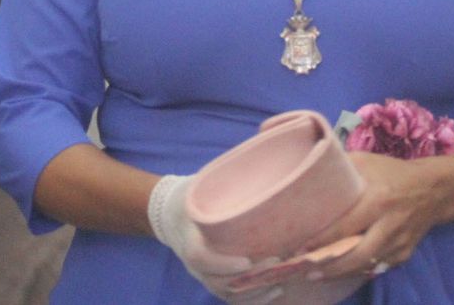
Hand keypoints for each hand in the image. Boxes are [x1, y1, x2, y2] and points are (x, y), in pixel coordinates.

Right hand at [147, 175, 281, 302]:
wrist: (172, 215)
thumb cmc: (192, 196)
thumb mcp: (201, 184)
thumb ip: (225, 182)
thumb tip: (261, 162)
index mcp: (188, 236)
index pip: (200, 257)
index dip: (222, 264)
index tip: (247, 261)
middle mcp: (193, 262)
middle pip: (217, 281)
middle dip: (249, 277)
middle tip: (278, 262)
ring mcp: (202, 274)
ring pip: (226, 292)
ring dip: (254, 291)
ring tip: (281, 280)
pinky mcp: (211, 279)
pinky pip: (230, 296)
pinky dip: (251, 299)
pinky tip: (274, 290)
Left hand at [265, 152, 453, 284]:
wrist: (435, 188)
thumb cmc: (394, 172)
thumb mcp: (368, 162)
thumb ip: (342, 168)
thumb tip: (310, 171)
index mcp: (378, 200)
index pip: (346, 225)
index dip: (322, 240)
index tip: (300, 247)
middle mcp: (389, 224)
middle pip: (357, 254)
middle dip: (331, 266)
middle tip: (307, 272)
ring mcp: (400, 242)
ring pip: (368, 265)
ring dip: (342, 272)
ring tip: (319, 276)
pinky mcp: (406, 252)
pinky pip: (380, 266)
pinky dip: (361, 270)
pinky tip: (344, 271)